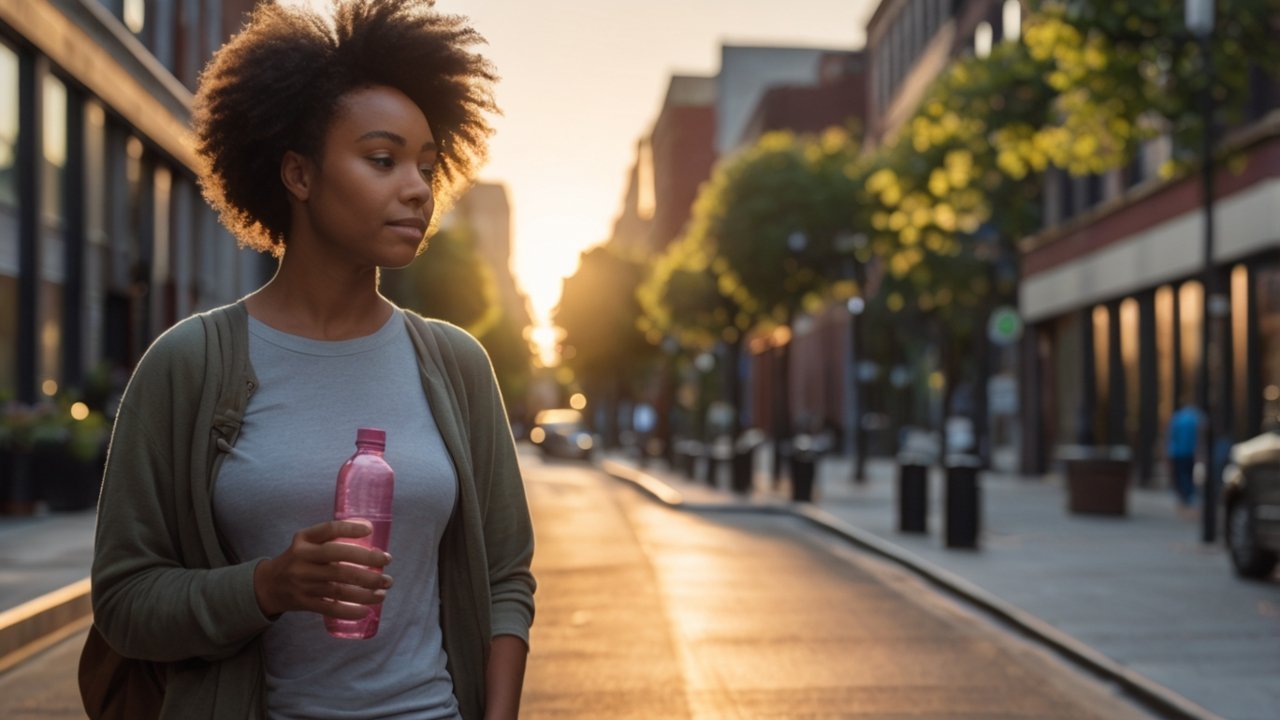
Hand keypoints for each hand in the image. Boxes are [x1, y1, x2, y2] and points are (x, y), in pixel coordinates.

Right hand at [253, 520, 392, 618]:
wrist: (268, 585)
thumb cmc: (298, 559)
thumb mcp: (307, 542)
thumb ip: (331, 536)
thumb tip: (369, 529)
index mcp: (304, 540)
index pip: (328, 530)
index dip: (349, 528)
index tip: (370, 530)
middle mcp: (302, 560)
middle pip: (338, 561)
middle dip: (367, 562)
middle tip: (387, 564)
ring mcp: (302, 583)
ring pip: (338, 588)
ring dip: (365, 591)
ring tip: (384, 590)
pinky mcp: (304, 603)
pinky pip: (331, 608)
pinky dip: (350, 611)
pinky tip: (366, 610)